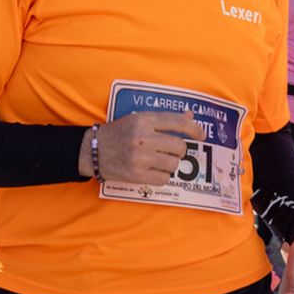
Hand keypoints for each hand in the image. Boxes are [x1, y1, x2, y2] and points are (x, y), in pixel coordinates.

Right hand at [85, 109, 206, 183]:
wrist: (92, 151)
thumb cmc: (118, 133)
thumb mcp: (138, 119)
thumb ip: (164, 118)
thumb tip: (190, 115)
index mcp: (143, 120)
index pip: (177, 122)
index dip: (194, 129)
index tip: (201, 135)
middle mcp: (142, 137)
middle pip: (179, 146)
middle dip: (180, 150)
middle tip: (172, 150)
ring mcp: (140, 157)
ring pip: (174, 163)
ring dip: (171, 163)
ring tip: (160, 161)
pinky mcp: (136, 174)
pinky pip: (164, 178)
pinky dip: (163, 176)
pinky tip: (154, 171)